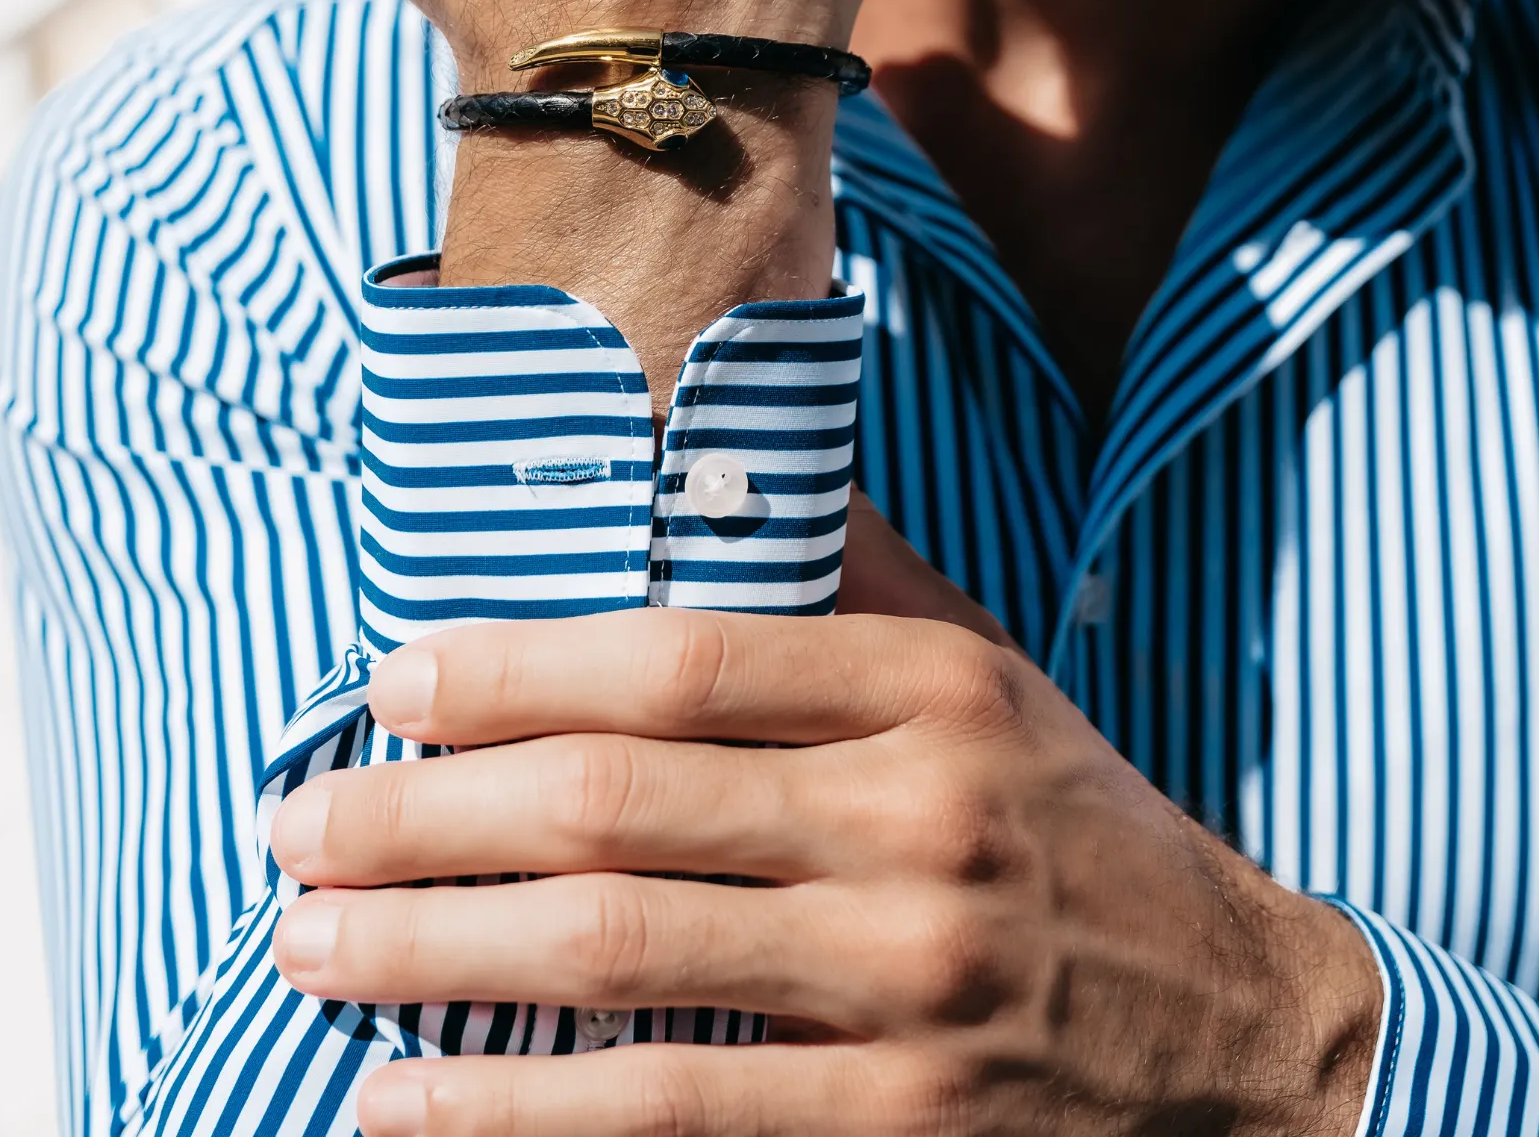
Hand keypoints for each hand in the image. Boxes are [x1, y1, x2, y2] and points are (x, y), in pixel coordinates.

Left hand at [268, 610, 1380, 1136]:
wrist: (1244, 1029)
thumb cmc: (1079, 826)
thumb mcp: (995, 673)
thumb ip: (861, 575)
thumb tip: (716, 467)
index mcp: (937, 690)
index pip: (687, 658)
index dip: (521, 664)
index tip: (394, 677)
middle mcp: (922, 821)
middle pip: (621, 804)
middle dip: (426, 815)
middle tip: (294, 822)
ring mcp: (912, 983)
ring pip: (621, 961)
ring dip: (435, 955)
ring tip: (309, 942)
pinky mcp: (904, 1127)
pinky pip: (672, 1119)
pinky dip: (515, 1118)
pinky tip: (403, 1107)